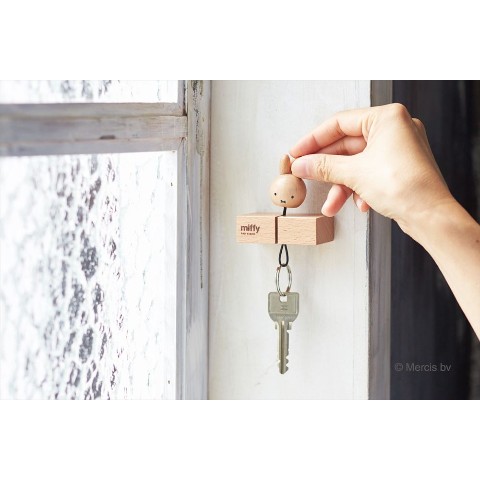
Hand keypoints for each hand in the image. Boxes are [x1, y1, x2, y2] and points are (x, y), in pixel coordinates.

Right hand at [290, 103, 453, 235]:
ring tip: (330, 205)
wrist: (431, 216)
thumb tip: (301, 164)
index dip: (313, 139)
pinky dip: (358, 189)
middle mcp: (394, 129)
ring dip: (340, 185)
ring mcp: (396, 149)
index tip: (297, 153)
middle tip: (305, 175)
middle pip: (346, 145)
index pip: (339, 123)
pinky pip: (368, 173)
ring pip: (356, 164)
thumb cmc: (405, 186)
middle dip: (326, 167)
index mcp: (386, 118)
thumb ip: (323, 167)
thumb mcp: (354, 173)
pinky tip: (358, 204)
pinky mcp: (397, 168)